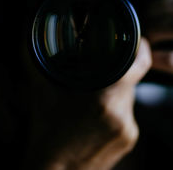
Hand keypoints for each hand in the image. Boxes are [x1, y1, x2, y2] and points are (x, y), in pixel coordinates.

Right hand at [20, 38, 151, 169]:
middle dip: (118, 72)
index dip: (142, 47)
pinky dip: (115, 109)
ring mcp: (129, 129)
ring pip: (128, 96)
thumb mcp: (42, 92)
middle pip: (131, 79)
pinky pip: (127, 114)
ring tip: (91, 100)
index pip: (140, 63)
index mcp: (104, 99)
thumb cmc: (45, 132)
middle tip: (99, 71)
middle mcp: (122, 113)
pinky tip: (95, 117)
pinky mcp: (130, 139)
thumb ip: (42, 60)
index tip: (137, 40)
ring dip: (114, 92)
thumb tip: (31, 33)